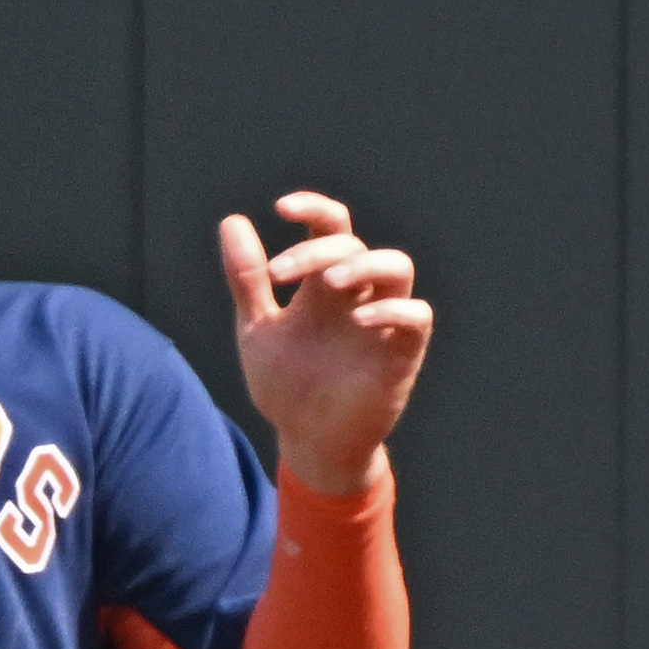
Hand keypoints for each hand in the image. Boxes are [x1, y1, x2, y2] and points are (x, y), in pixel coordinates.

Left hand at [217, 188, 432, 498]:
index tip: (282, 208)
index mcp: (322, 285)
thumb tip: (232, 222)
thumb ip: (248, 279)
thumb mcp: (258, 330)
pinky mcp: (401, 355)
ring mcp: (381, 322)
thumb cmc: (287, 385)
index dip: (314, 208)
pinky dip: (394, 310)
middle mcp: (356, 296)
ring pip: (398, 267)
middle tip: (278, 275)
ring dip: (364, 265)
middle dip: (316, 250)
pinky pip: (416, 317)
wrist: (306, 441)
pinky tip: (361, 319)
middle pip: (354, 244)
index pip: (332, 227)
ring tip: (329, 282)